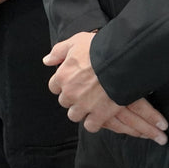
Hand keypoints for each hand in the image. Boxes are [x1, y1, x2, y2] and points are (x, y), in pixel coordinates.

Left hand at [44, 32, 167, 143]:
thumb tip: (46, 61)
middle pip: (64, 101)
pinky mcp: (99, 114)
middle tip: (85, 89)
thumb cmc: (99, 49)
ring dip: (81, 110)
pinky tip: (99, 113)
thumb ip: (58, 51)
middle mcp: (70, 93)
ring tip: (92, 102)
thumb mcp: (76, 42)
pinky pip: (90, 126)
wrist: (122, 60)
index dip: (63, 83)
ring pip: (74, 115)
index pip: (54, 87)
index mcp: (62, 76)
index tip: (73, 80)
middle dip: (72, 97)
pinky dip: (94, 122)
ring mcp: (84, 105)